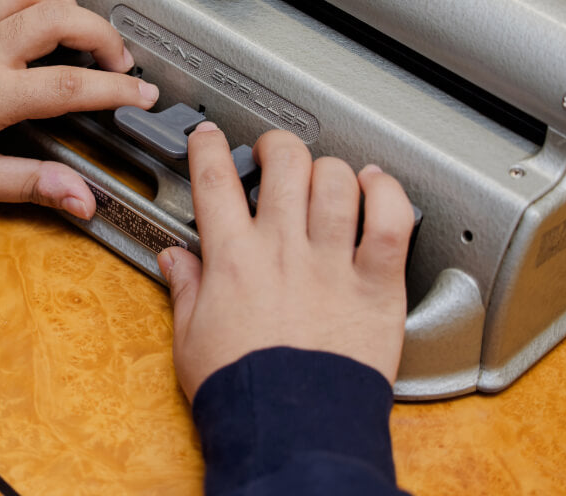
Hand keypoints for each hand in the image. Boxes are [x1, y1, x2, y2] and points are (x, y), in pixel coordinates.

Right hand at [158, 124, 414, 398]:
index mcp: (232, 259)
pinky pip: (390, 223)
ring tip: (327, 173)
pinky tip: (378, 186)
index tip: (210, 137)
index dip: (209, 147)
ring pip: (336, 182)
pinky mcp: (375, 286)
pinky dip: (388, 194)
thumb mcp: (190, 337)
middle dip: (278, 145)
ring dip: (330, 168)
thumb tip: (175, 260)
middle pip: (284, 163)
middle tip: (276, 151)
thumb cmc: (241, 390)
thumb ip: (185, 289)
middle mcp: (282, 250)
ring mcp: (331, 263)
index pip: (214, 180)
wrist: (291, 430)